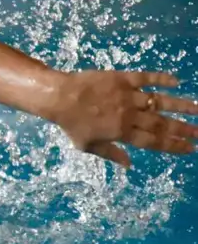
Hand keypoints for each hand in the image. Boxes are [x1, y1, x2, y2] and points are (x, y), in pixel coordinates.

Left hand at [49, 70, 197, 166]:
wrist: (60, 97)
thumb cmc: (71, 124)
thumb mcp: (88, 146)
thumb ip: (111, 154)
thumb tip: (129, 165)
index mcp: (121, 132)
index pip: (153, 142)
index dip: (173, 145)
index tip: (190, 148)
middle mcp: (129, 115)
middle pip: (161, 123)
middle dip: (183, 129)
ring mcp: (127, 95)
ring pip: (160, 101)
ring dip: (182, 105)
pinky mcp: (123, 78)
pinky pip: (146, 78)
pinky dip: (162, 78)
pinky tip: (177, 81)